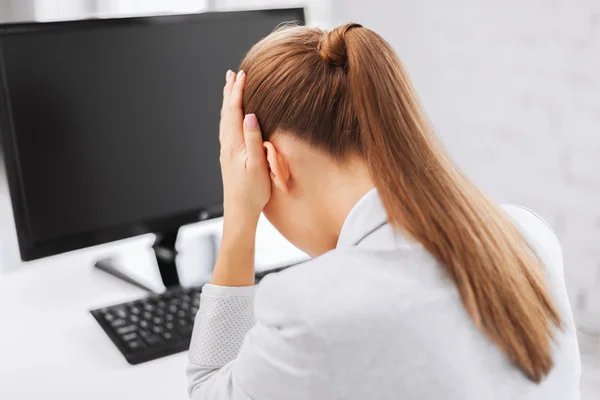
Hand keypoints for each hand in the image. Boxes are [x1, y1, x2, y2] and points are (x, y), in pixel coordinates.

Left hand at [210, 70, 269, 286]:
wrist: (240, 212)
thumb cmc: (252, 191)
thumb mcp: (257, 165)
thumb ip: (253, 139)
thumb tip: (249, 115)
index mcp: (234, 144)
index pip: (235, 111)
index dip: (238, 92)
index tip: (242, 74)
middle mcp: (227, 145)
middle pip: (226, 113)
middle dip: (229, 92)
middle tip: (231, 74)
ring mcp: (226, 152)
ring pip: (225, 120)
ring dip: (227, 103)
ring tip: (230, 90)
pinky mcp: (229, 158)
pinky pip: (227, 129)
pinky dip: (228, 116)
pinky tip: (231, 119)